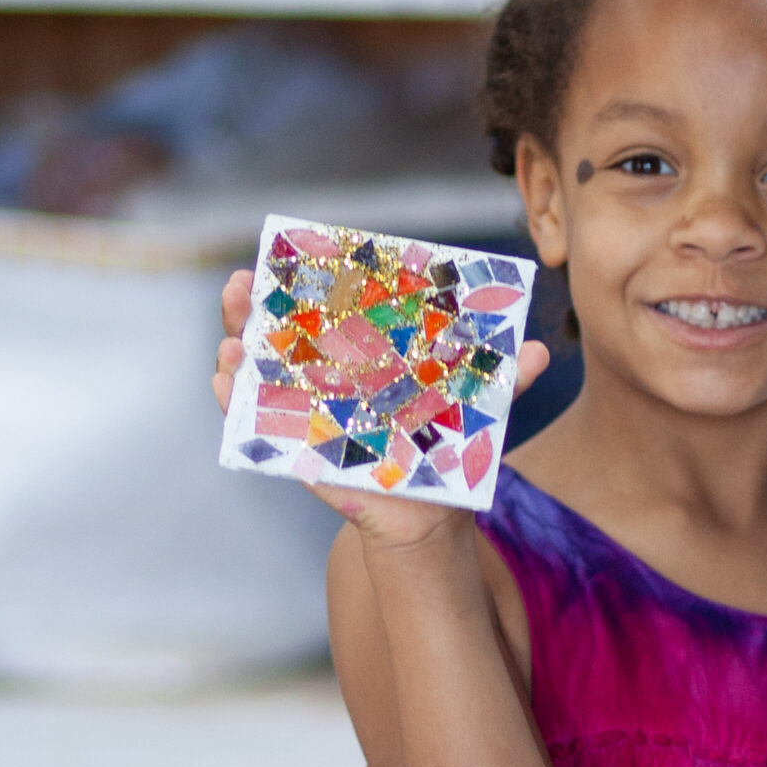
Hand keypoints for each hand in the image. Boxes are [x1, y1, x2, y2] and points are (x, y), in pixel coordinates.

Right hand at [212, 266, 550, 547]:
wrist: (432, 512)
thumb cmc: (447, 449)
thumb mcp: (473, 410)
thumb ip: (502, 381)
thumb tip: (541, 352)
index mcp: (361, 353)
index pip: (325, 307)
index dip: (301, 280)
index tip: (282, 253)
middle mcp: (324, 374)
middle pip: (278, 330)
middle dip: (250, 306)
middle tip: (239, 284)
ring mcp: (304, 409)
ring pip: (259, 372)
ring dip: (235, 351)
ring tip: (228, 342)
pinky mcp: (296, 448)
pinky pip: (257, 424)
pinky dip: (236, 406)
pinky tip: (225, 387)